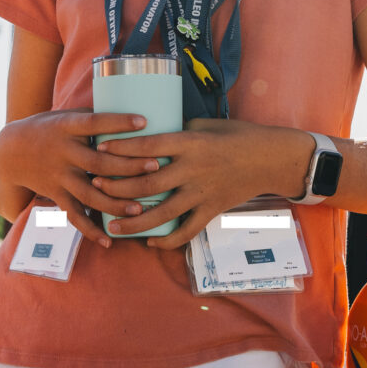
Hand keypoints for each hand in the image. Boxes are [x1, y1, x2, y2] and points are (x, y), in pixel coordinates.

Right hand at [0, 108, 161, 242]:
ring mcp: (59, 176)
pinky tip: (108, 240)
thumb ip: (93, 117)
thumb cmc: (48, 129)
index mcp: (67, 127)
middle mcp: (64, 153)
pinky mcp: (56, 195)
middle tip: (155, 166)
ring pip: (90, 194)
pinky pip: (74, 215)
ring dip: (115, 203)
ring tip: (138, 209)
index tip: (144, 122)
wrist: (11, 152)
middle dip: (128, 166)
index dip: (118, 123)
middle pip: (99, 163)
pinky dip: (90, 230)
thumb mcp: (66, 116)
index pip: (95, 123)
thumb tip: (131, 107)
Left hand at [92, 119, 314, 249]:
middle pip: (148, 181)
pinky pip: (187, 230)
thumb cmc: (237, 135)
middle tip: (96, 187)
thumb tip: (147, 136)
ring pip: (163, 212)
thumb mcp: (205, 126)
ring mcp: (202, 192)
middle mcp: (193, 169)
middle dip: (118, 187)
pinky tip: (150, 242)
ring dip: (134, 222)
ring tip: (112, 227)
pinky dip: (168, 239)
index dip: (122, 148)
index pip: (149, 145)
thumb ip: (176, 133)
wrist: (270, 158)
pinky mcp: (212, 210)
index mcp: (190, 143)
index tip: (100, 148)